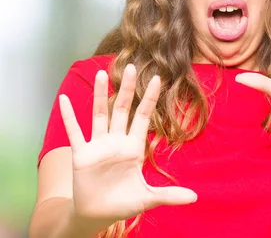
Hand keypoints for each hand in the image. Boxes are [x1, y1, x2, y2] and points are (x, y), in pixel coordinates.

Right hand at [59, 65, 196, 226]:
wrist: (96, 215)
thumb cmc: (122, 203)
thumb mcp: (148, 198)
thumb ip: (169, 195)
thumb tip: (194, 198)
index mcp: (134, 147)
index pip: (143, 116)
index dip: (150, 98)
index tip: (157, 78)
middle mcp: (117, 141)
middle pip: (123, 109)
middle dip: (127, 89)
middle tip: (131, 66)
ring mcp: (98, 146)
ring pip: (100, 115)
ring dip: (99, 95)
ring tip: (101, 74)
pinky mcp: (81, 154)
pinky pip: (74, 132)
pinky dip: (69, 116)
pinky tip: (64, 99)